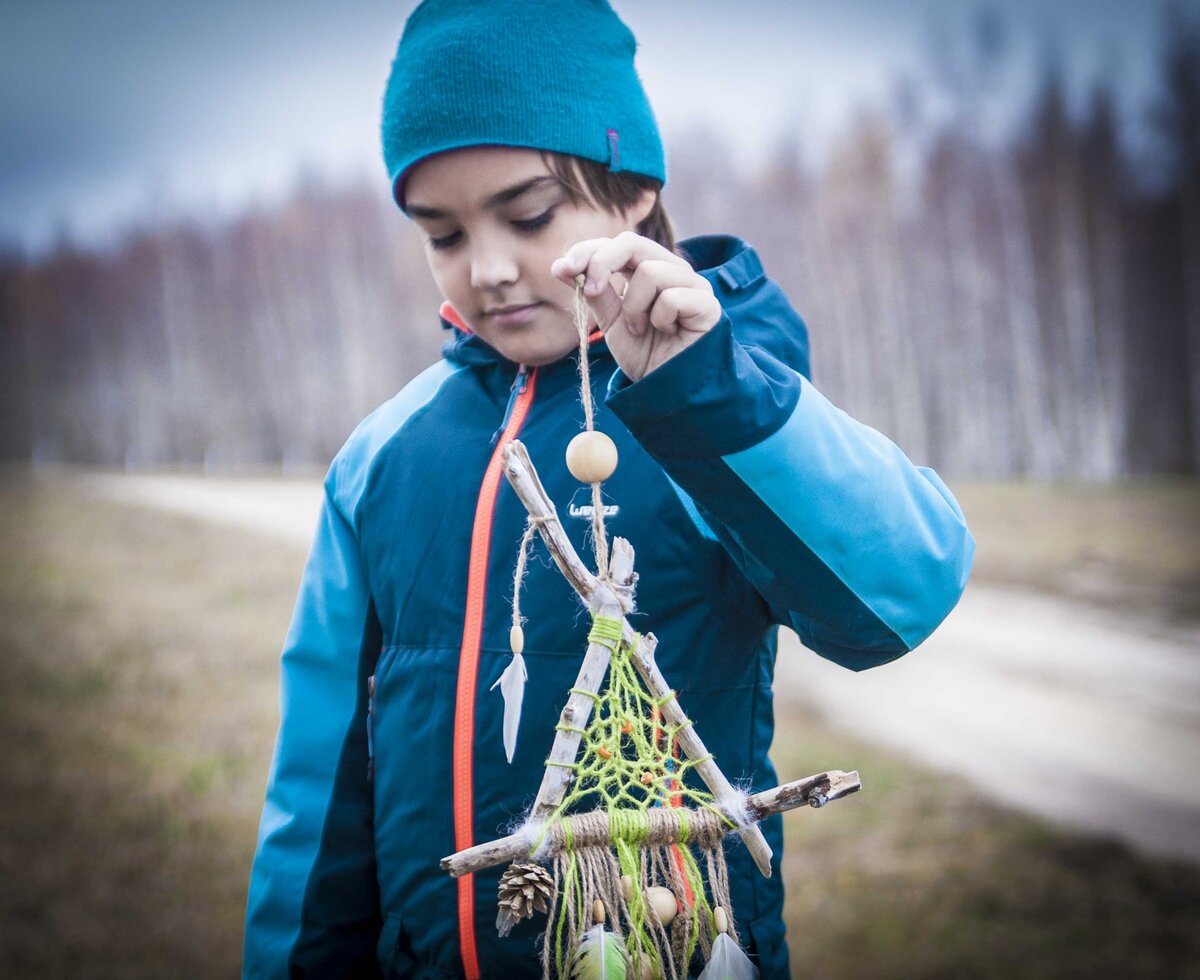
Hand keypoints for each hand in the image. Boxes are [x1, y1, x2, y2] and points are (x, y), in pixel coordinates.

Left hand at [551, 231, 721, 381]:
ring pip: (650, 271)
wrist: (670, 388)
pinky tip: (666, 332)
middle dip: (602, 264)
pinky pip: (671, 297)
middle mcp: (673, 270)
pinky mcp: (707, 304)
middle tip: (592, 292)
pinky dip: (659, 319)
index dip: (589, 251)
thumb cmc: (646, 353)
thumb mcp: (611, 321)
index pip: (618, 243)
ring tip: (640, 328)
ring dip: (634, 307)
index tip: (563, 270)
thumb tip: (560, 266)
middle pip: (633, 243)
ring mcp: (693, 284)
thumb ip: (594, 292)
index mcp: (650, 269)